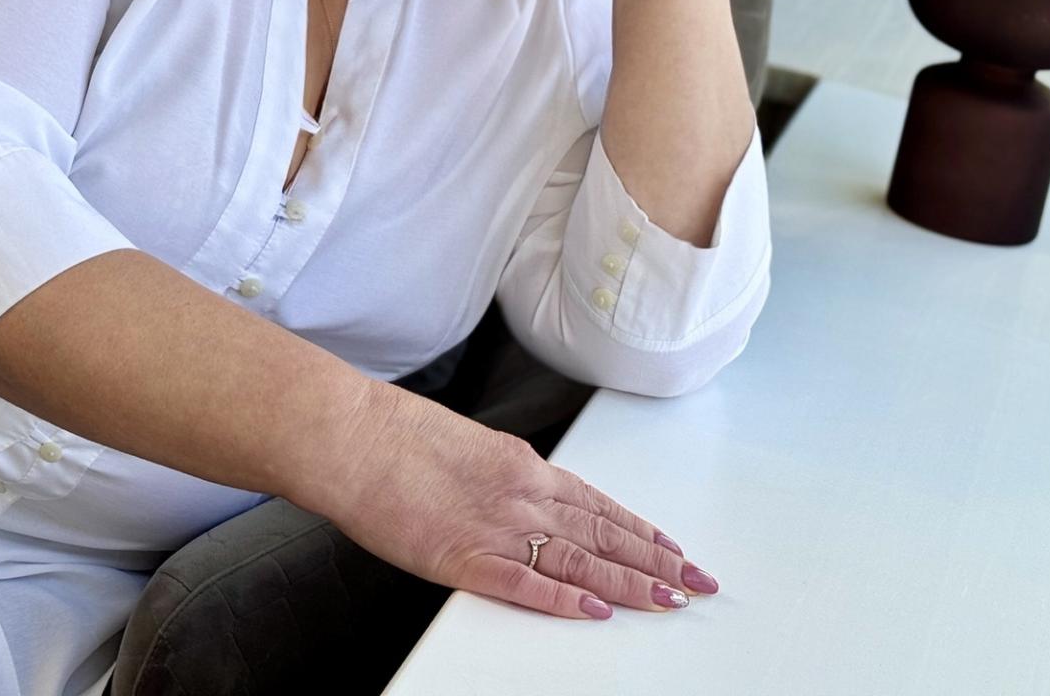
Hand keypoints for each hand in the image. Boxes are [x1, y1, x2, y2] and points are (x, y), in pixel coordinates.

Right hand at [322, 381, 716, 618]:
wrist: (353, 437)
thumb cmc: (395, 436)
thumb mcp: (467, 444)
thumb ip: (504, 472)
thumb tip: (526, 486)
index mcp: (523, 466)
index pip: (600, 505)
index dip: (642, 531)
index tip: (674, 550)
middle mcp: (523, 494)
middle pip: (605, 535)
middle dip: (656, 562)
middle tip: (696, 583)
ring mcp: (498, 528)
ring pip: (581, 561)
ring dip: (630, 585)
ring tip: (669, 601)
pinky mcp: (466, 558)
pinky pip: (527, 585)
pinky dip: (566, 601)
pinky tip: (596, 612)